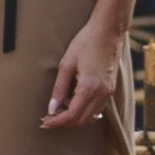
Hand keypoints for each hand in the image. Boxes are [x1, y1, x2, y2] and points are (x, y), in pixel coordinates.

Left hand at [42, 13, 124, 129]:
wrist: (108, 31)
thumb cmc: (86, 42)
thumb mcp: (67, 63)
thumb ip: (59, 88)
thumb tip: (51, 108)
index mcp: (89, 87)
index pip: (72, 115)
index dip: (56, 122)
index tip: (44, 122)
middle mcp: (101, 93)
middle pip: (82, 120)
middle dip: (64, 122)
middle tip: (48, 119)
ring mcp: (108, 92)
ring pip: (90, 117)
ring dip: (74, 118)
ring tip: (58, 110)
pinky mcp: (110, 89)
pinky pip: (96, 108)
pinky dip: (83, 111)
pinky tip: (71, 102)